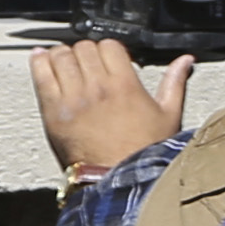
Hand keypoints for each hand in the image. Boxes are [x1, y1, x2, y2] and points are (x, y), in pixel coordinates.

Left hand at [31, 38, 190, 179]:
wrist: (115, 180)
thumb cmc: (142, 152)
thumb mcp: (168, 115)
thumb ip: (174, 82)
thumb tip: (185, 60)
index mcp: (125, 84)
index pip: (109, 45)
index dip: (108, 49)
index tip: (108, 59)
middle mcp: (97, 87)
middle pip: (83, 48)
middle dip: (86, 52)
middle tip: (88, 64)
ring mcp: (72, 98)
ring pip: (60, 56)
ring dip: (63, 55)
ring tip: (66, 64)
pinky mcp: (52, 111)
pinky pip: (40, 75)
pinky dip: (39, 62)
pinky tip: (42, 59)